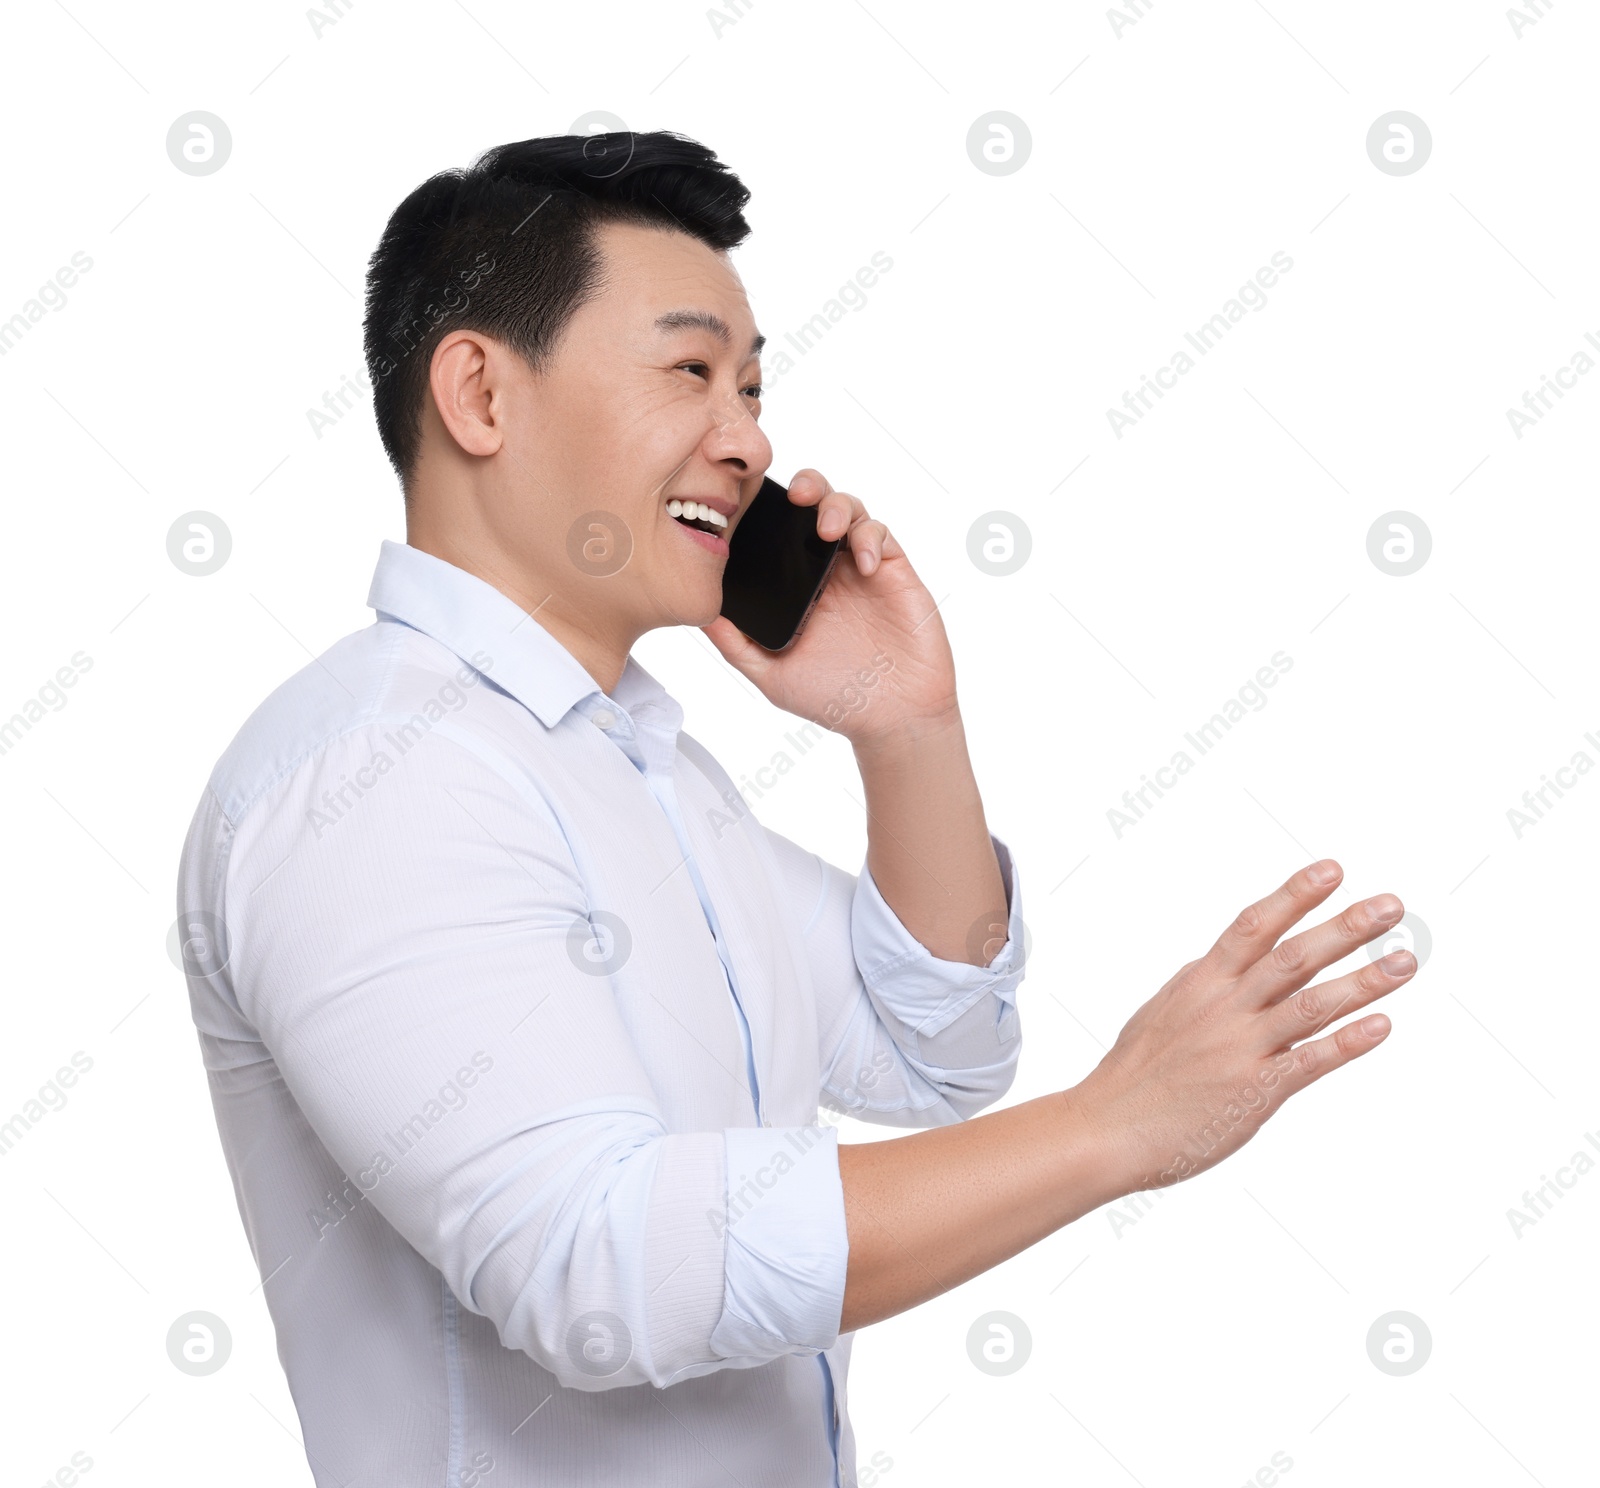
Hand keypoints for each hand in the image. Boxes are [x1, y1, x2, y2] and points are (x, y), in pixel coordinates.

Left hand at [700, 468, 957, 746]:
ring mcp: (861, 569)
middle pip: (816, 506)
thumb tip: (699, 615)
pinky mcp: (894, 573)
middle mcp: (828, 571)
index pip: (780, 532)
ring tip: (825, 528)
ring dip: (836, 506)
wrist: (892, 719)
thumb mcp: (772, 675)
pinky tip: (862, 564)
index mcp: (797, 586)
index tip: (751, 507)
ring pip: (850, 510)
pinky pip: (882, 536)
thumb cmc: (833, 699)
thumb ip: (737, 645)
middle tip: (794, 497)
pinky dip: (869, 538)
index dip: (768, 510)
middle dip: (806, 487)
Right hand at [1070, 859, 1417, 1191]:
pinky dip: (1348, 1042)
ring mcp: (1240, 1046)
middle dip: (1346, 927)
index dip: (1295, 895)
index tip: (1333, 870)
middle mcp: (1223, 1006)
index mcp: (1200, 982)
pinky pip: (1310, 1060)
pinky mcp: (1254, 1090)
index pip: (1253, 925)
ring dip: (1363, 980)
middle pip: (1293, 955)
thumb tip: (1220, 964)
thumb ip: (1199, 989)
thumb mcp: (1161, 1013)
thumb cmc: (1131, 1076)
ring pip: (1311, 1004)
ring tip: (1405, 961)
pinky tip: (1381, 1026)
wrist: (1107, 1128)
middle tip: (1390, 906)